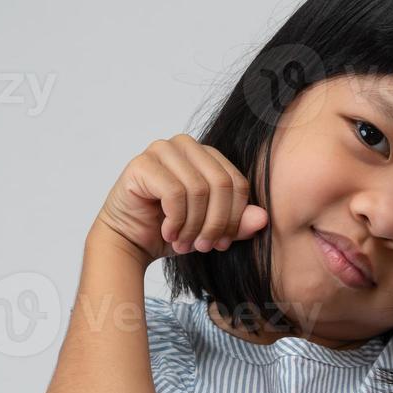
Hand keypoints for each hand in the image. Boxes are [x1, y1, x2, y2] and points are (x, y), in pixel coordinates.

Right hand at [95, 134, 268, 262]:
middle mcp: (186, 145)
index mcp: (207, 155)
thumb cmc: (170, 230)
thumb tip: (263, 219)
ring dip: (193, 225)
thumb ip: (237, 224)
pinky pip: (174, 193)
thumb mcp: (211, 230)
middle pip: (222, 184)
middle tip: (204, 246)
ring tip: (184, 243)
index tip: (223, 243)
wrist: (129, 240)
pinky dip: (176, 220)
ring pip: (199, 190)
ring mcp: (162, 150)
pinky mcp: (142, 164)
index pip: (237, 183)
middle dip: (216, 223)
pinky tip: (169, 233)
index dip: (235, 217)